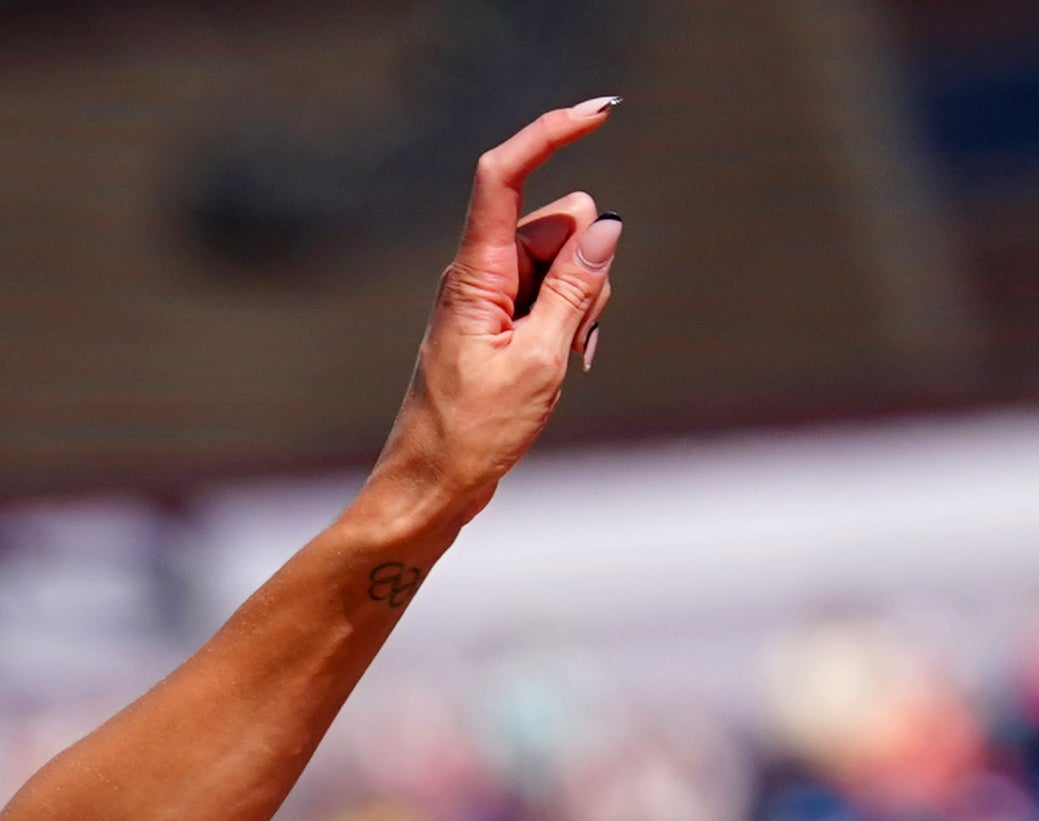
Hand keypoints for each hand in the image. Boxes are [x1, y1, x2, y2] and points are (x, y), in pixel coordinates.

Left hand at [369, 100, 625, 535]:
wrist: (430, 488)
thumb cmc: (471, 436)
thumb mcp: (540, 361)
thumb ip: (576, 289)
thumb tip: (608, 227)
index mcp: (475, 274)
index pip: (505, 176)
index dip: (549, 134)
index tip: (601, 113)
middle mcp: (479, 273)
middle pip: (560, 224)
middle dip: (587, 265)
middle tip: (570, 337)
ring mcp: (491, 296)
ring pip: (567, 262)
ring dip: (582, 302)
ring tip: (560, 361)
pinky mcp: (501, 320)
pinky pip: (556, 294)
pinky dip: (572, 320)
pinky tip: (562, 364)